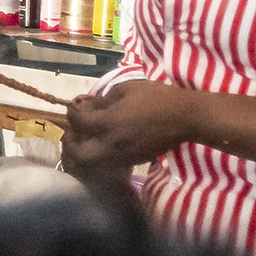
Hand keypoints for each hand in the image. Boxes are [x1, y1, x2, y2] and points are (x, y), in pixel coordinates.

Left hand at [63, 83, 198, 176]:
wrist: (184, 118)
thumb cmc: (156, 98)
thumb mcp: (125, 90)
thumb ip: (101, 100)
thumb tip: (85, 105)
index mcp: (109, 122)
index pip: (77, 122)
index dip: (72, 113)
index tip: (76, 107)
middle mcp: (111, 144)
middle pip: (77, 155)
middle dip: (70, 143)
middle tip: (74, 132)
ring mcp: (121, 156)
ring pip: (90, 165)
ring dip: (83, 153)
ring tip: (86, 140)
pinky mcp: (131, 162)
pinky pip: (106, 165)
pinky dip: (98, 157)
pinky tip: (103, 145)